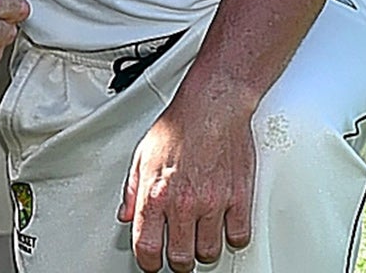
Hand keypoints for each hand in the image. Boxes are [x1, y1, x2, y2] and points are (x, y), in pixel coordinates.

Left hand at [121, 91, 256, 272]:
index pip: (147, 247)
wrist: (211, 108)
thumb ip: (132, 191)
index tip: (151, 262)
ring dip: (203, 249)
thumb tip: (127, 215)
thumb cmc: (178, 126)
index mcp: (155, 194)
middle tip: (178, 251)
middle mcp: (183, 203)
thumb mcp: (141, 156)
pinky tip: (223, 225)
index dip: (148, 262)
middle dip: (178, 260)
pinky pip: (238, 237)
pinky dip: (231, 236)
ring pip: (208, 252)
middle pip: (181, 258)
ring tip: (199, 236)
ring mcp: (212, 203)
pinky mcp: (238, 199)